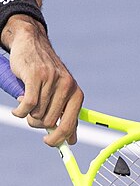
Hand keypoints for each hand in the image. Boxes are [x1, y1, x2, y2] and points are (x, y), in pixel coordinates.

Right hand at [4, 16, 82, 145]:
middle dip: (37, 124)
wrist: (33, 43)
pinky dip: (19, 112)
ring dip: (28, 115)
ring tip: (27, 102)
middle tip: (32, 115)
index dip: (59, 137)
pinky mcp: (36, 77)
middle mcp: (67, 86)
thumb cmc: (45, 73)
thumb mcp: (60, 91)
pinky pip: (27, 106)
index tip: (49, 142)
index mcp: (76, 92)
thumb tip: (71, 140)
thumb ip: (65, 113)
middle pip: (49, 123)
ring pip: (37, 115)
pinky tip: (18, 107)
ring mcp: (52, 80)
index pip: (71, 123)